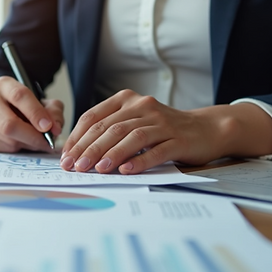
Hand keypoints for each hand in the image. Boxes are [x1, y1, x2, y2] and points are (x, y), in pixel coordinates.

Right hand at [0, 76, 64, 152]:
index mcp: (4, 85)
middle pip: (9, 124)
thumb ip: (53, 112)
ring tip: (31, 141)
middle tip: (46, 143)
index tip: (49, 127)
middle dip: (32, 137)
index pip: (19, 96)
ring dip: (25, 145)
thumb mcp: (42, 103)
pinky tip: (17, 144)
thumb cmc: (22, 108)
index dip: (36, 113)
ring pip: (7, 141)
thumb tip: (55, 129)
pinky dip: (14, 152)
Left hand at [60, 90, 271, 173]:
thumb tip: (77, 152)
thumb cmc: (162, 130)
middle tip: (75, 167)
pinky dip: (139, 161)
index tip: (66, 157)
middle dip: (89, 148)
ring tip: (97, 169)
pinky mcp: (179, 139)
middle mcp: (143, 107)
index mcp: (127, 100)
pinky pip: (156, 150)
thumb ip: (109, 131)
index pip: (94, 117)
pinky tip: (126, 171)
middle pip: (110, 128)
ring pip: (131, 137)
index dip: (77, 137)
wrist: (206, 129)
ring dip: (111, 154)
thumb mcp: (133, 123)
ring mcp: (162, 122)